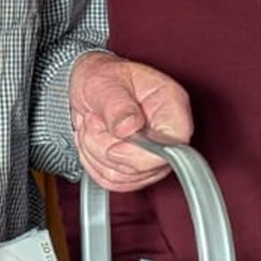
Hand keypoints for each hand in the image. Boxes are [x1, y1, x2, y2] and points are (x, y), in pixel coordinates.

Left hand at [70, 52, 192, 191]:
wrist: (87, 87)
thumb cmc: (101, 78)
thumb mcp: (104, 83)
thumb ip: (117, 105)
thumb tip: (129, 128)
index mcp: (171, 105)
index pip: (172, 148)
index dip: (139, 155)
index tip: (113, 145)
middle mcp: (169, 133)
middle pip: (144, 168)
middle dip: (107, 149)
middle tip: (95, 123)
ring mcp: (155, 154)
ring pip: (125, 178)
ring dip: (97, 155)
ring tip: (93, 128)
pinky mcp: (138, 169)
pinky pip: (114, 182)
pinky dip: (94, 165)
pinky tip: (94, 142)